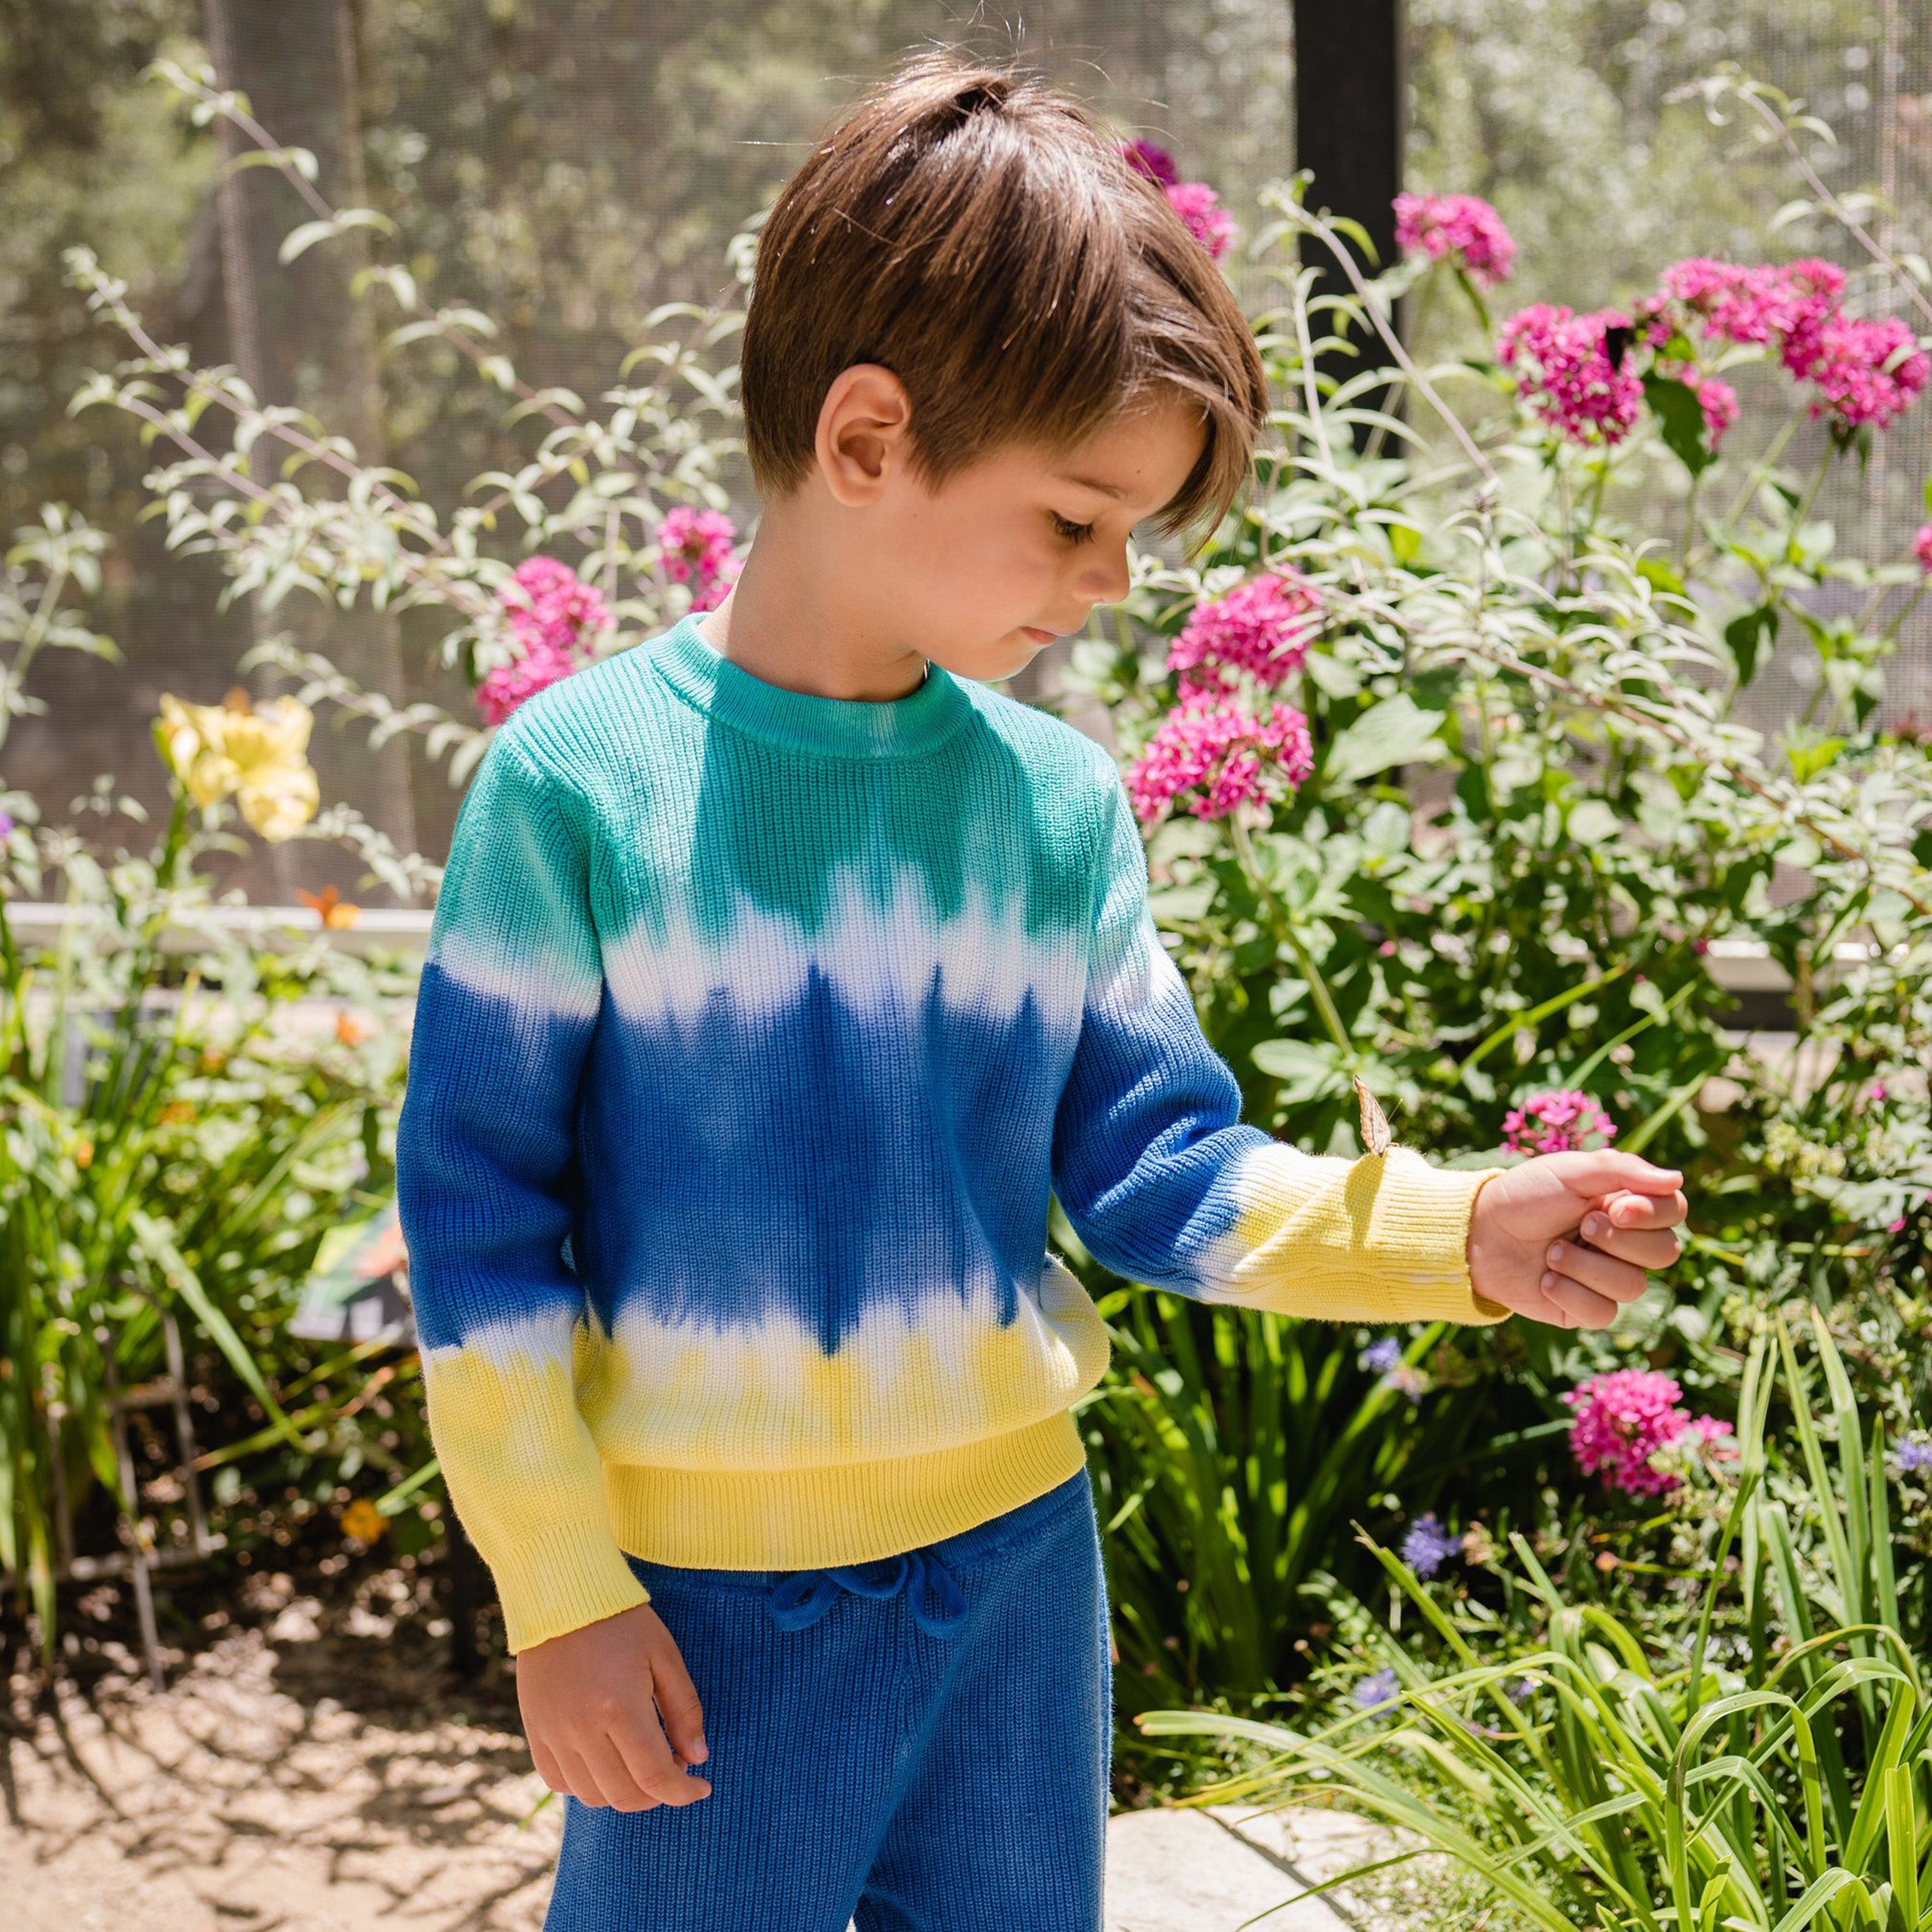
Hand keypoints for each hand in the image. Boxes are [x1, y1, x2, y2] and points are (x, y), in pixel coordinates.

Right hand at [516, 1601, 710, 1811]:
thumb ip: (684, 1710)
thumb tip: (698, 1758)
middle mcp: (582, 1730)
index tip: (702, 1787)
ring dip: (624, 1792)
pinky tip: (606, 1760)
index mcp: (619, 1708)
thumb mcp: (664, 1656)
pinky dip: (587, 1785)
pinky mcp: (535, 1732)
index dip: (683, 1792)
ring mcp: (554, 1734)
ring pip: (592, 1796)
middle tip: (674, 1768)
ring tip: (641, 1762)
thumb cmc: (622, 1621)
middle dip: (657, 1793)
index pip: (655, 1778)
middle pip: (625, 1795)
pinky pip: (559, 1782)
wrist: (561, 1598)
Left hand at [1467, 1151, 1687, 1329]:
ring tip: (1551, 1252)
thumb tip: (1678, 1179)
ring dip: (1585, 1266)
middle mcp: (1625, 1243)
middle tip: (1580, 1225)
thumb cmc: (1525, 1196)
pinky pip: (1603, 1313)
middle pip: (1665, 1252)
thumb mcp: (1570, 1171)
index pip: (1674, 1211)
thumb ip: (1623, 1170)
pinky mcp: (1587, 1309)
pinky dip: (1569, 1293)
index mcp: (1627, 1204)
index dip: (1653, 1214)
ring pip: (1633, 1285)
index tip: (1615, 1208)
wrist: (1479, 1234)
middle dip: (1617, 1240)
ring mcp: (1608, 1277)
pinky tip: (1545, 1279)